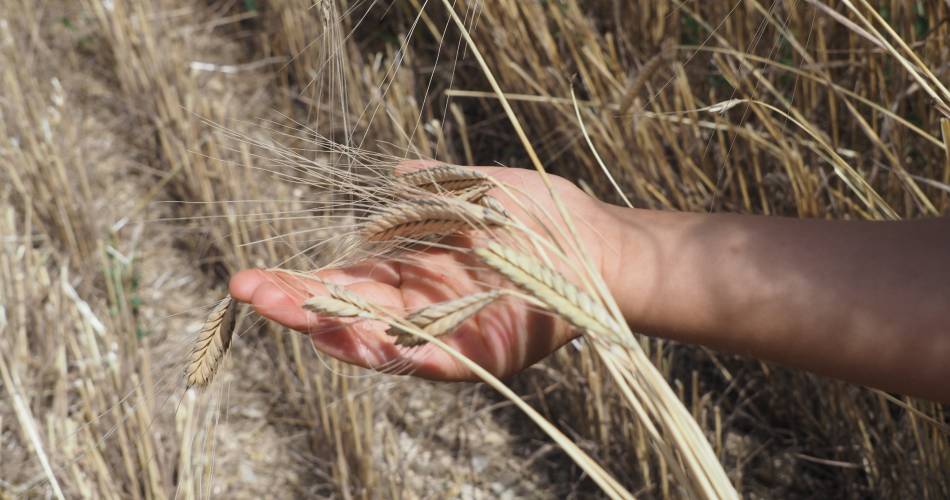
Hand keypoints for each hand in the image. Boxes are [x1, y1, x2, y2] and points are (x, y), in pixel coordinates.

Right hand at [229, 162, 621, 380]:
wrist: (603, 248)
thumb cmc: (544, 215)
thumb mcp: (480, 189)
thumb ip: (434, 187)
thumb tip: (396, 173)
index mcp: (413, 269)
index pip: (346, 280)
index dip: (302, 281)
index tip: (257, 275)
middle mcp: (419, 307)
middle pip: (346, 312)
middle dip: (295, 304)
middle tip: (245, 289)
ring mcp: (444, 335)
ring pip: (371, 339)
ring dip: (323, 326)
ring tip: (277, 308)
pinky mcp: (473, 358)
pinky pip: (420, 359)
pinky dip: (381, 350)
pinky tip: (340, 335)